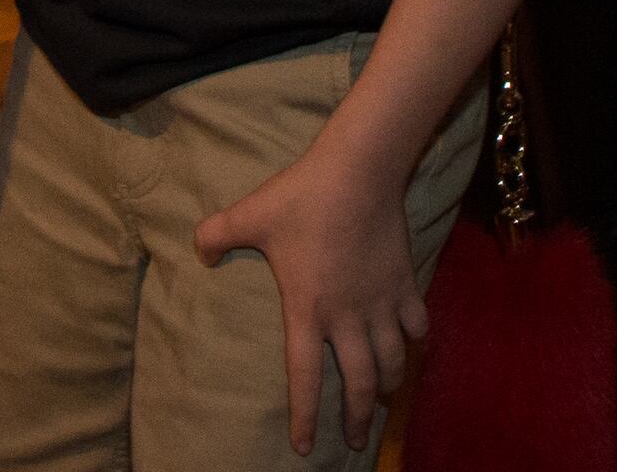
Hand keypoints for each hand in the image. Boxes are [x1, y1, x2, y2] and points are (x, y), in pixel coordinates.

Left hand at [195, 145, 430, 455]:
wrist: (357, 172)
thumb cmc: (301, 197)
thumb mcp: (248, 215)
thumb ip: (216, 235)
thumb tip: (199, 253)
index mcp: (307, 310)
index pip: (304, 377)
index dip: (304, 416)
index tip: (305, 447)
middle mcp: (347, 317)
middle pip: (359, 382)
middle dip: (356, 418)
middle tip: (354, 441)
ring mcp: (380, 302)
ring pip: (393, 362)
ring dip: (388, 386)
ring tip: (382, 399)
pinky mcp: (406, 283)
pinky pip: (418, 325)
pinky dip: (416, 342)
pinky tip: (412, 346)